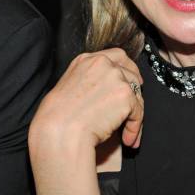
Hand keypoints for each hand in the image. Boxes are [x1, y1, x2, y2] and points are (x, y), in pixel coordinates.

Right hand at [29, 48, 143, 150]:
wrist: (60, 132)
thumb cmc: (56, 118)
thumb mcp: (68, 86)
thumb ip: (88, 80)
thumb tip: (103, 90)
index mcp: (87, 60)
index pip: (117, 56)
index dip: (128, 68)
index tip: (133, 77)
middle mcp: (103, 64)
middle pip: (131, 74)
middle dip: (135, 91)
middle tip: (135, 106)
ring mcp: (116, 78)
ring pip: (136, 95)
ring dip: (134, 114)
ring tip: (127, 131)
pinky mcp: (125, 95)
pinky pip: (137, 113)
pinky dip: (134, 128)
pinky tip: (127, 138)